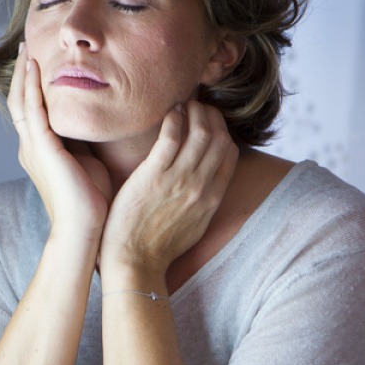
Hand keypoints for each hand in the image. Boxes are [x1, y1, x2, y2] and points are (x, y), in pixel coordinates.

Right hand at [9, 43, 112, 239]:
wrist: (85, 231)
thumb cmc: (91, 204)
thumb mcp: (87, 162)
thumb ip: (84, 141)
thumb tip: (96, 122)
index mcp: (40, 151)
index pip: (31, 110)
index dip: (31, 85)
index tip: (38, 61)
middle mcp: (31, 147)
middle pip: (19, 100)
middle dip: (22, 73)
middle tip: (27, 46)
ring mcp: (34, 147)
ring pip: (22, 101)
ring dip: (24, 73)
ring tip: (28, 48)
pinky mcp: (43, 149)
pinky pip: (33, 110)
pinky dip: (32, 87)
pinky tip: (36, 68)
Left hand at [100, 100, 237, 274]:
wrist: (135, 261)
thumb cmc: (158, 246)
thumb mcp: (194, 226)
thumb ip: (204, 201)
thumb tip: (205, 182)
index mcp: (212, 198)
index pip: (229, 153)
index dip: (222, 130)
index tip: (210, 121)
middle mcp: (201, 186)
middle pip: (218, 137)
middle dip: (211, 115)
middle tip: (198, 106)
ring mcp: (178, 180)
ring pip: (199, 132)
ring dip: (195, 111)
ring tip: (185, 103)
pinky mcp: (153, 176)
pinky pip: (171, 137)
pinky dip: (174, 118)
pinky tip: (170, 112)